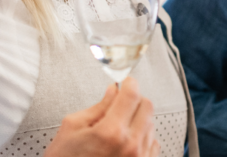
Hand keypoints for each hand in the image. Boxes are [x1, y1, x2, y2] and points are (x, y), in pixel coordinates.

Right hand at [44, 77, 159, 156]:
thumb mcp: (73, 128)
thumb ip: (98, 106)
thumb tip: (114, 91)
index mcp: (111, 132)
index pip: (132, 94)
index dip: (129, 83)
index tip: (126, 81)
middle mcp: (130, 145)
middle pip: (147, 106)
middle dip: (134, 100)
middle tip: (120, 103)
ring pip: (151, 123)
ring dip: (138, 119)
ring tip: (118, 128)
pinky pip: (153, 143)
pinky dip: (142, 137)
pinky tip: (125, 142)